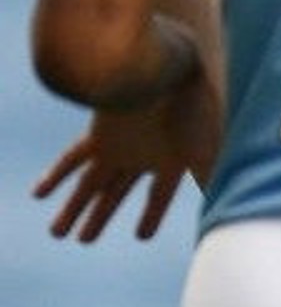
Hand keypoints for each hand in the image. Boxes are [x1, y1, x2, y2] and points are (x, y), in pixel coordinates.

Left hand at [33, 78, 221, 242]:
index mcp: (173, 162)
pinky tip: (39, 194)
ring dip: (73, 209)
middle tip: (83, 240)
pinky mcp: (99, 137)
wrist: (172, 66)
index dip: (150, 217)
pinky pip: (71, 161)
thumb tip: (215, 205)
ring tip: (56, 233)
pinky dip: (55, 178)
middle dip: (98, 217)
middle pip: (114, 194)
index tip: (142, 236)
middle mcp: (142, 157)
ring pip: (90, 185)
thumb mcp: (207, 152)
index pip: (158, 197)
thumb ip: (206, 180)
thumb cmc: (198, 108)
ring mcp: (119, 147)